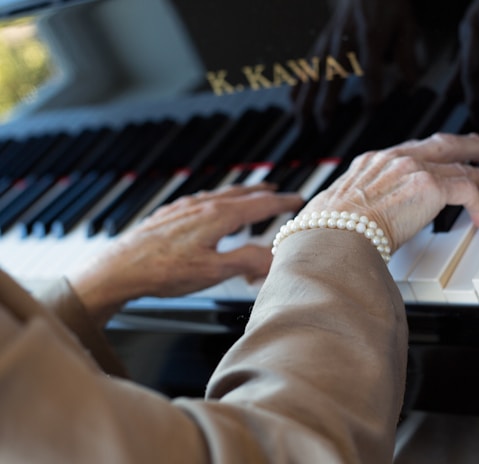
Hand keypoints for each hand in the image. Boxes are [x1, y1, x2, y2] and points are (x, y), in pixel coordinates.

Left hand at [67, 184, 303, 325]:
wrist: (118, 269)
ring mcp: (184, 208)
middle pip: (241, 194)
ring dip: (240, 194)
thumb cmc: (163, 272)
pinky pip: (202, 200)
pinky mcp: (170, 215)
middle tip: (278, 193)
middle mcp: (202, 206)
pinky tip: (212, 208)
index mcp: (218, 216)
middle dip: (263, 193)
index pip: (260, 205)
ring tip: (250, 197)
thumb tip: (272, 256)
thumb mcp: (213, 272)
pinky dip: (218, 200)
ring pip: (220, 195)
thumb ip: (247, 260)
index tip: (298, 200)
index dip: (282, 203)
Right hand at [292, 0, 419, 126]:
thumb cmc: (388, 6)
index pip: (370, 69)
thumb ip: (407, 56)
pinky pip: (304, 68)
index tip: (371, 112)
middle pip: (332, 77)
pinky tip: (294, 106)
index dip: (370, 92)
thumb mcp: (406, 26)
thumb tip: (410, 86)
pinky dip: (297, 88)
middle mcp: (343, 40)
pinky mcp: (318, 44)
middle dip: (327, 105)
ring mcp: (327, 42)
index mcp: (370, 35)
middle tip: (326, 131)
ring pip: (311, 76)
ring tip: (303, 127)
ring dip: (306, 103)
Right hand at [300, 133, 478, 250]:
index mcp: (371, 162)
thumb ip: (355, 208)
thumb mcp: (338, 209)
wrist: (333, 235)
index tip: (441, 157)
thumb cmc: (329, 231)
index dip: (432, 153)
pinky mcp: (428, 187)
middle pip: (440, 145)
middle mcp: (393, 158)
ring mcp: (412, 169)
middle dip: (464, 146)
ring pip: (459, 166)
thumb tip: (354, 225)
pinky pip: (466, 190)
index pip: (410, 150)